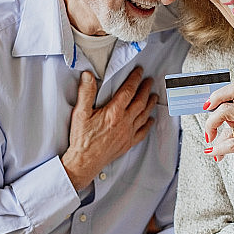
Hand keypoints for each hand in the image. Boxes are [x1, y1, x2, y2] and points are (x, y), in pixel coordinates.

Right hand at [63, 67, 156, 189]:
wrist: (84, 161)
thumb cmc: (82, 140)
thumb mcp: (80, 113)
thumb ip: (85, 93)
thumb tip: (88, 76)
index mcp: (114, 113)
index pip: (128, 91)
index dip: (135, 79)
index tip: (139, 72)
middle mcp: (124, 122)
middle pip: (140, 101)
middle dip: (145, 89)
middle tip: (149, 81)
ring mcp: (127, 133)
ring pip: (143, 115)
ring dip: (150, 104)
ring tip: (153, 96)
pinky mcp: (128, 143)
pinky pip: (142, 132)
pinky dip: (148, 125)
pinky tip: (150, 120)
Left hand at [203, 83, 233, 206]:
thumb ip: (231, 121)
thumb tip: (210, 114)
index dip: (218, 95)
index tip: (207, 106)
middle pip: (227, 101)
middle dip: (211, 115)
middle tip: (208, 129)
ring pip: (226, 115)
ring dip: (212, 129)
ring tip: (211, 142)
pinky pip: (230, 142)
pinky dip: (218, 149)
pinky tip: (214, 154)